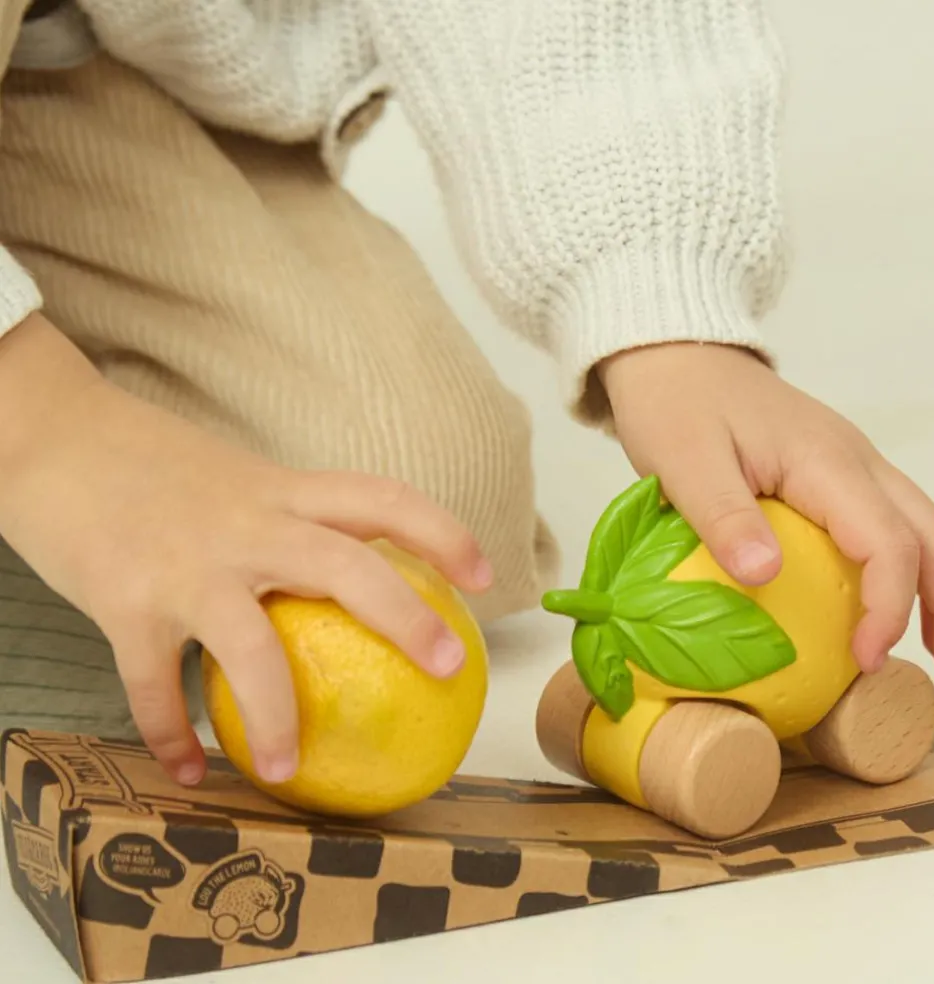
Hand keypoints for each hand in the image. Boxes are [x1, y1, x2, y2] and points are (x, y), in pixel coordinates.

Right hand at [0, 315, 492, 786]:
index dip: (442, 533)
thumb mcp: (235, 477)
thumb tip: (334, 570)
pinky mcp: (125, 602)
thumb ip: (283, 518)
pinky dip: (170, 735)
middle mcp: (247, 525)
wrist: (51, 434)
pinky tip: (186, 770)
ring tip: (291, 763)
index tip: (484, 573)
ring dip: (275, 713)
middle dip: (406, 617)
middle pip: (348, 566)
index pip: (381, 499)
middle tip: (448, 666)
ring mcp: (187, 565)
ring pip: (251, 647)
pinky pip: (152, 685)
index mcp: (280, 490)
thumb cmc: (149, 461)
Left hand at [598, 341, 933, 681]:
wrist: (672, 355)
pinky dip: (898, 567)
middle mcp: (853, 460)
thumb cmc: (674, 402)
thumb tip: (763, 576)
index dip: (888, 604)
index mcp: (824, 460)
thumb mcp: (683, 461)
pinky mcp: (828, 472)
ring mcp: (845, 463)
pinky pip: (882, 521)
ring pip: (916, 525)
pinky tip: (879, 602)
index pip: (886, 539)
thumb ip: (722, 516)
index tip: (866, 657)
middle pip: (930, 532)